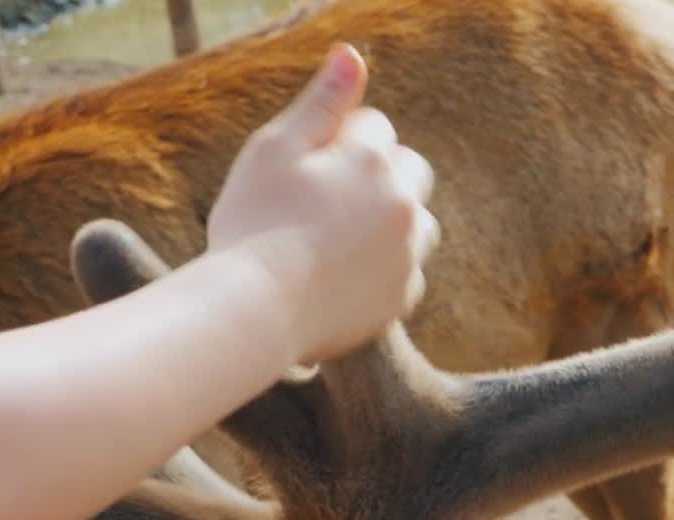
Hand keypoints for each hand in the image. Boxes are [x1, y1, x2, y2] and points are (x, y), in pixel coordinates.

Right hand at [207, 43, 438, 362]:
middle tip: (329, 202)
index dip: (338, 142)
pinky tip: (347, 276)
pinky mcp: (402, 298)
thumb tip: (353, 56)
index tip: (307, 169)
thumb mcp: (275, 148)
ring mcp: (407, 254)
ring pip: (419, 225)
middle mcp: (402, 203)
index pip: (376, 128)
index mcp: (372, 157)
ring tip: (343, 239)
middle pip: (410, 171)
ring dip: (393, 223)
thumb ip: (322, 102)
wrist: (257, 310)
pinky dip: (387, 271)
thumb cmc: (254, 224)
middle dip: (381, 176)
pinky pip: (409, 274)